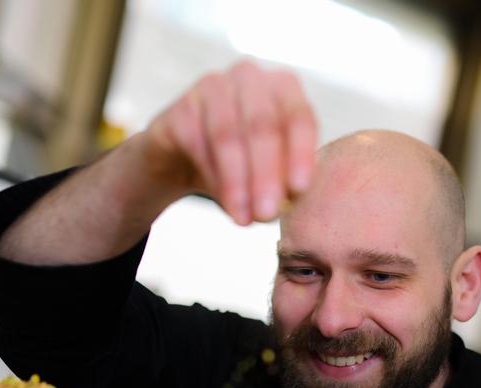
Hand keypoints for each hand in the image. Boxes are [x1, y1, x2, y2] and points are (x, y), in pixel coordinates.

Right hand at [140, 60, 317, 224]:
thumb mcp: (269, 171)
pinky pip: (198, 143)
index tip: (299, 190)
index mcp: (283, 86)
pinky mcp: (181, 107)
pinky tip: (222, 201)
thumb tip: (290, 198)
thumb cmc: (238, 164)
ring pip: (229, 135)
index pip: (299, 116)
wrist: (181, 161)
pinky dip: (212, 177)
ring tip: (244, 218)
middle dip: (266, 175)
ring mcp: (211, 87)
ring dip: (238, 181)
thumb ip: (284, 179)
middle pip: (263, 126)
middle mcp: (249, 77)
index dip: (300, 154)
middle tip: (267, 213)